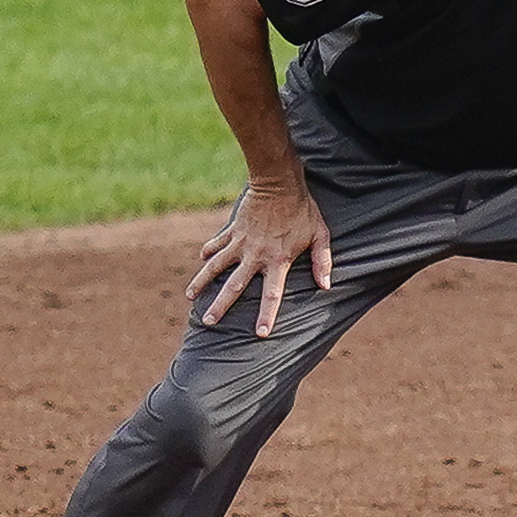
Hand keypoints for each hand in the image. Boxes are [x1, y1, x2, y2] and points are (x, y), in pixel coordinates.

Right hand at [187, 177, 332, 335]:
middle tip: (208, 323)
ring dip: (201, 282)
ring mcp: (240, 243)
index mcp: (278, 260)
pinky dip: (207, 253)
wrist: (278, 183)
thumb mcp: (320, 236)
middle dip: (220, 306)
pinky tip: (201, 260)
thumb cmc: (303, 211)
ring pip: (215, 266)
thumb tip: (326, 286)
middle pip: (234, 286)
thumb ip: (322, 261)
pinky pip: (216, 244)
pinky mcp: (232, 230)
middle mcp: (255, 255)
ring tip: (190, 296)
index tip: (260, 333)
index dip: (267, 315)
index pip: (272, 294)